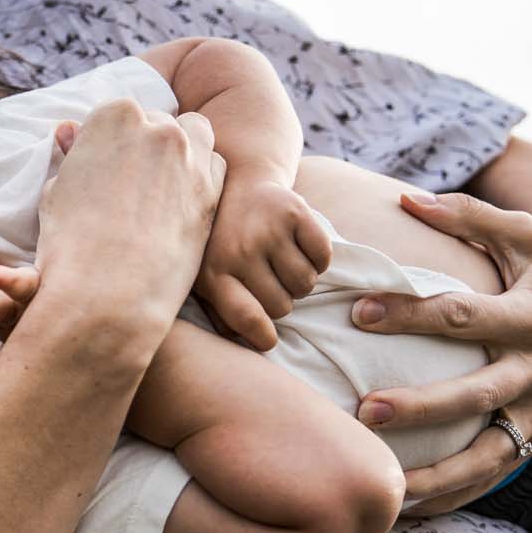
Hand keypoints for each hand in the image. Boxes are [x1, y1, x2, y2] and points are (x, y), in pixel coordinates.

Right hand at [35, 103, 224, 351]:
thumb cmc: (72, 246)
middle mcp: (155, 127)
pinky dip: (202, 177)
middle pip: (157, 122)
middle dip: (148, 146)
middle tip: (134, 184)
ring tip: (163, 189)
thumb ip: (73, 156)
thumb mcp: (58, 191)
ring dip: (183, 150)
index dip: (114, 142)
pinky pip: (214, 167)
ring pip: (194, 134)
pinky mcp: (212, 188)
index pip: (119, 113)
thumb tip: (68, 131)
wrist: (109, 292)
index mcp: (113, 117)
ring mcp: (189, 156)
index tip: (109, 167)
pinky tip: (181, 206)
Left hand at [195, 177, 332, 351]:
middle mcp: (239, 250)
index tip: (269, 339)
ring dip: (299, 281)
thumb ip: (223, 315)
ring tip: (282, 264)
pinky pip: (323, 257)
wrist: (238, 186)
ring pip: (305, 284)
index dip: (262, 337)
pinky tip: (298, 247)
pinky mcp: (294, 210)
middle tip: (270, 282)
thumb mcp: (208, 281)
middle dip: (281, 301)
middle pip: (281, 307)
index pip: (245, 318)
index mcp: (213, 273)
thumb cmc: (222, 246)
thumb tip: (250, 346)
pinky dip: (318, 259)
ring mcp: (268, 229)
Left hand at [353, 189, 531, 513]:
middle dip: (422, 407)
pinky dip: (454, 496)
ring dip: (439, 475)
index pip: (462, 316)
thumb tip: (406, 201)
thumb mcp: (525, 237)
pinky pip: (492, 477)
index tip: (357, 313)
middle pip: (476, 394)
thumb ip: (468, 218)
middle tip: (365, 412)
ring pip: (490, 456)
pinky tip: (406, 509)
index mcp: (529, 315)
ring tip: (386, 487)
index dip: (410, 313)